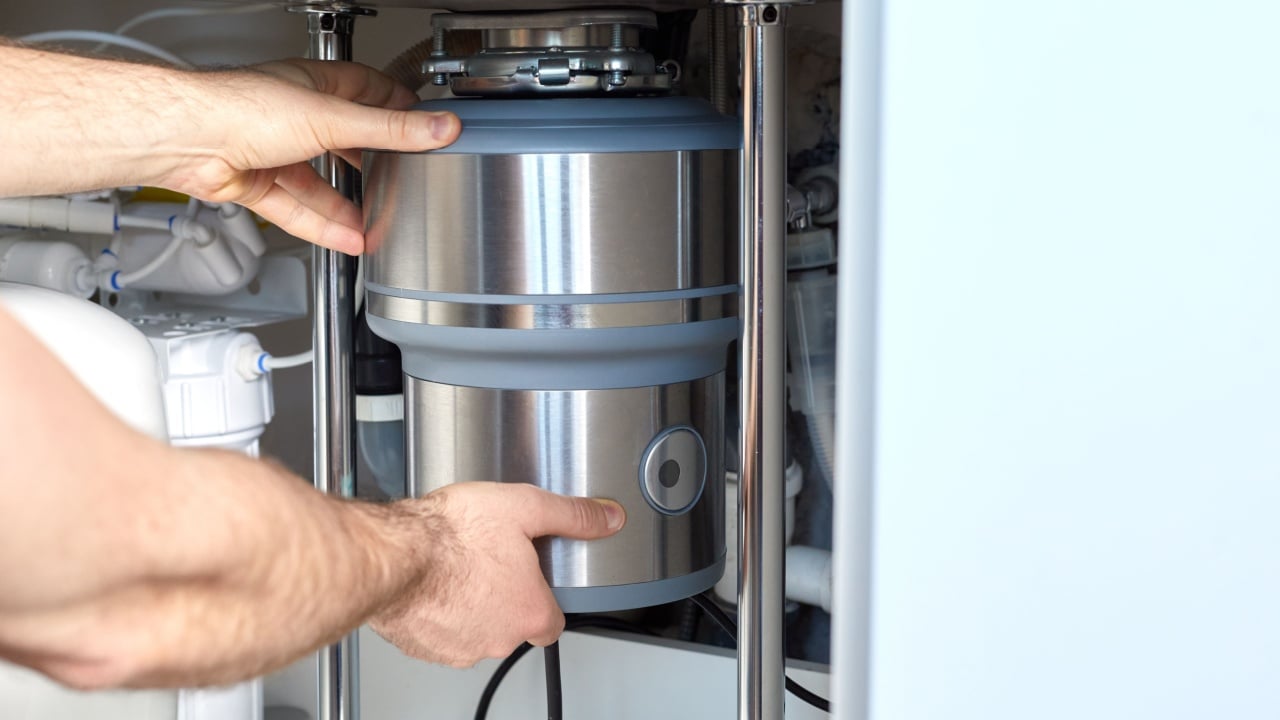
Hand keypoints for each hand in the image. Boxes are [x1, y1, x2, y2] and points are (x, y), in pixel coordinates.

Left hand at [153, 59, 458, 253]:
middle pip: (345, 142)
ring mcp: (274, 152)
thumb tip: (439, 127)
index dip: (396, 108)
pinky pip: (298, 210)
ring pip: (321, 184)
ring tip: (378, 223)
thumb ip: (389, 130)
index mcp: (314, 86)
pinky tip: (347, 238)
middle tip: (403, 180)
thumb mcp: (332, 119)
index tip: (423, 126)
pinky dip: (323, 226)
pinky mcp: (258, 184)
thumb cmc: (242, 109)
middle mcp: (293, 117)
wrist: (188, 139)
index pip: (367, 91)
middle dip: (373, 164)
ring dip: (348, 206)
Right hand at [370, 483, 625, 666]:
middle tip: (491, 560)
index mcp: (529, 611)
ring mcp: (458, 647)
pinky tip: (434, 581)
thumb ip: (571, 516)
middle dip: (505, 597)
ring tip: (460, 565)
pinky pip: (439, 633)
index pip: (553, 624)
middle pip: (513, 626)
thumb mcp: (525, 507)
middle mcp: (497, 638)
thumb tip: (607, 518)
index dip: (545, 600)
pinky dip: (439, 612)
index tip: (534, 581)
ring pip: (475, 630)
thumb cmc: (452, 534)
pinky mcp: (423, 647)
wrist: (394, 554)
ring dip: (471, 605)